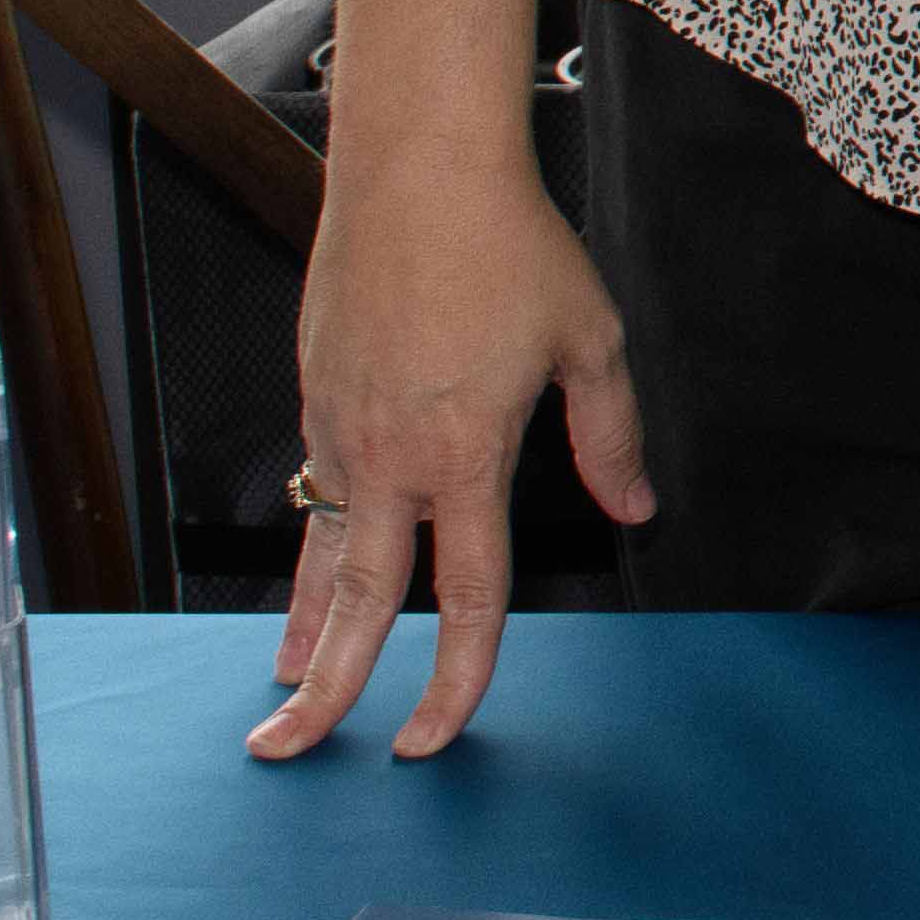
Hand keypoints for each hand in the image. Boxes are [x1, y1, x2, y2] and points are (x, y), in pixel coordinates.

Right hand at [252, 142, 655, 761]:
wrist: (417, 167)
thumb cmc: (510, 244)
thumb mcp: (588, 340)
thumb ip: (611, 437)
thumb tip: (637, 509)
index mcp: (466, 458)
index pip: (467, 600)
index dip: (455, 680)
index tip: (429, 738)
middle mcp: (391, 458)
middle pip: (358, 604)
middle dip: (326, 690)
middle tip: (289, 751)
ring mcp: (341, 427)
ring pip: (320, 553)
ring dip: (302, 628)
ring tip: (281, 689)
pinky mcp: (315, 393)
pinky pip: (313, 491)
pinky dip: (308, 546)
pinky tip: (310, 576)